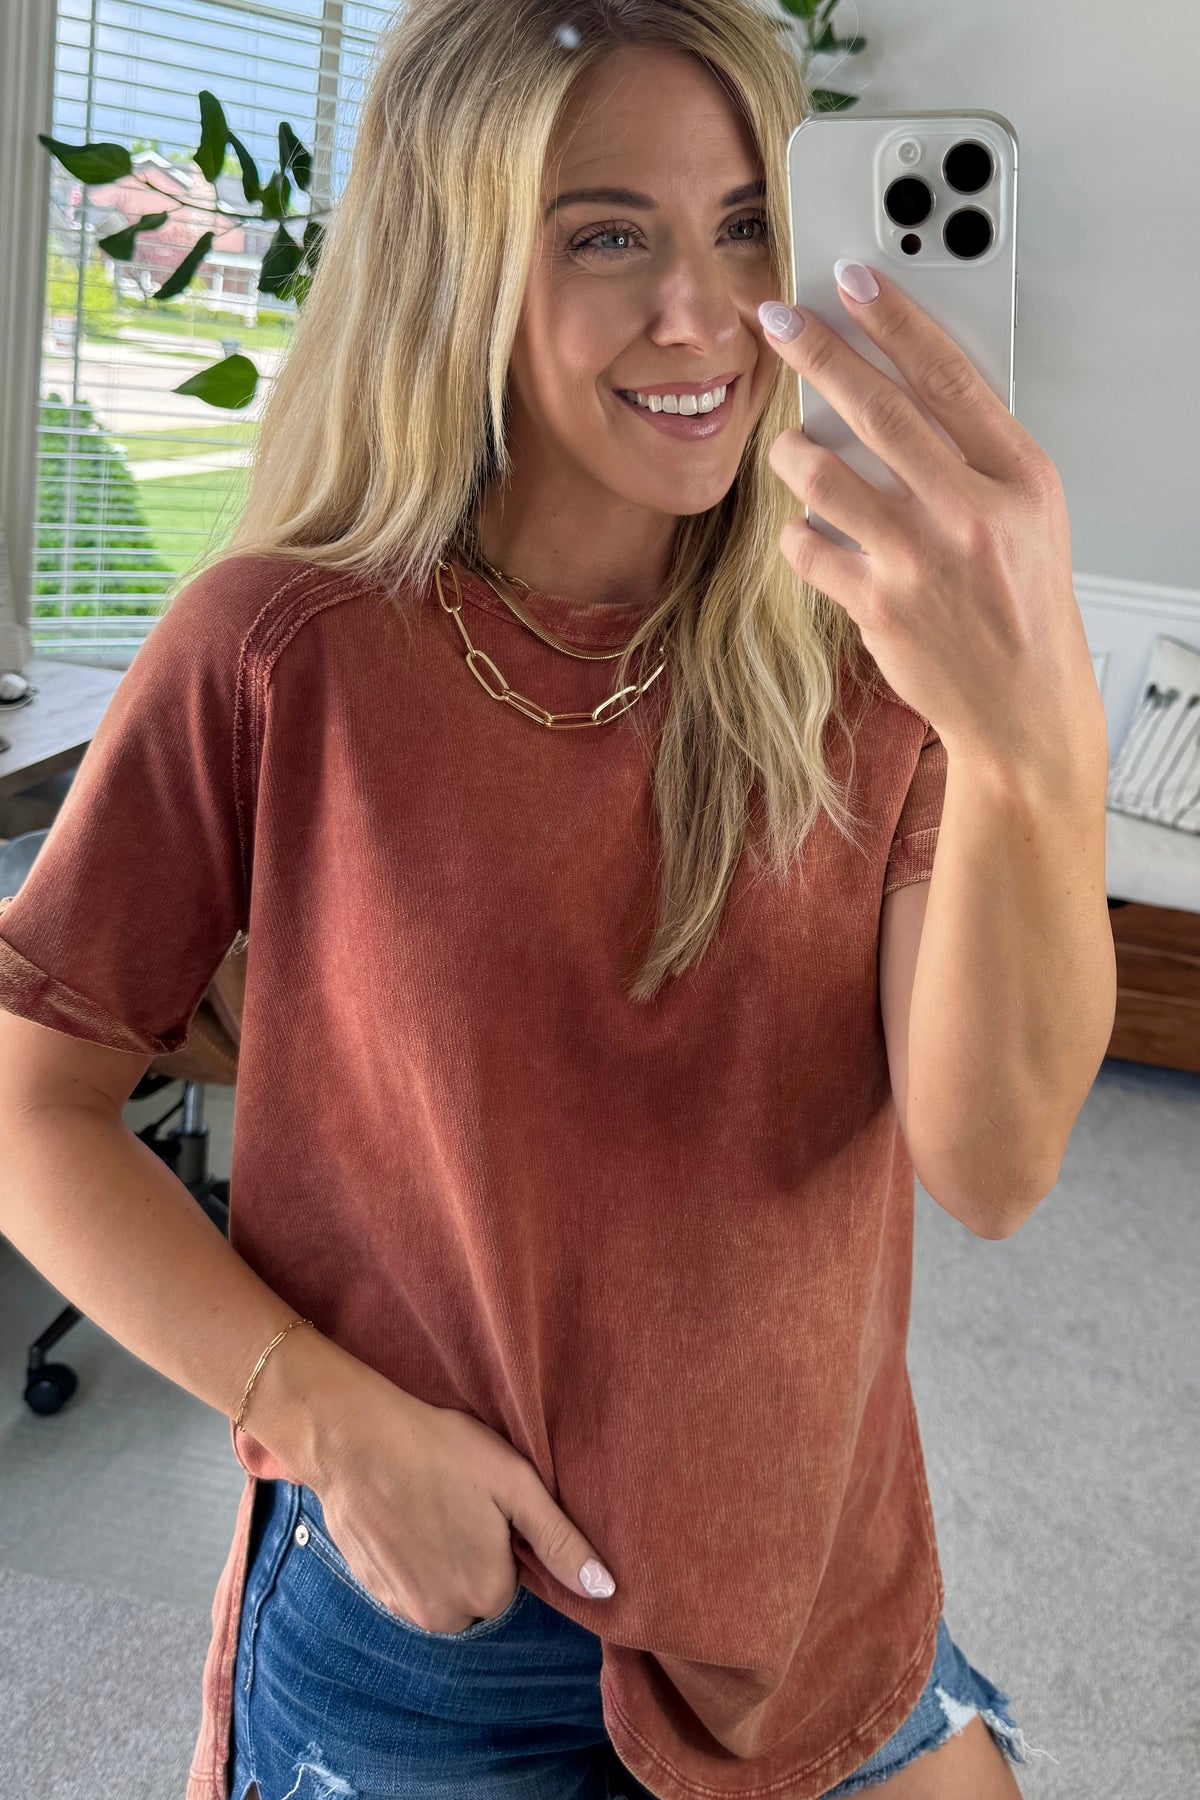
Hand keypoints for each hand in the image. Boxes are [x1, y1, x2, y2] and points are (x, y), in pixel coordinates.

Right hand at [310, 1368, 616, 1633]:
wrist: (355, 1439)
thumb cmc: (441, 1451)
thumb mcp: (516, 1484)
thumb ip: (561, 1542)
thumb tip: (607, 1590)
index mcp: (487, 1593)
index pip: (511, 1577)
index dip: (501, 1536)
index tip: (483, 1501)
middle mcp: (443, 1616)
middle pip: (475, 1588)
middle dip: (471, 1552)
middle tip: (456, 1498)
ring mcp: (400, 1606)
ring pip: (440, 1587)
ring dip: (438, 1556)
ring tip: (427, 1502)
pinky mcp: (369, 1588)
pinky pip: (405, 1581)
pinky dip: (406, 1555)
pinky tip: (401, 1512)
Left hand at [757, 266, 1105, 772]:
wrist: (1022, 703)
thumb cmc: (1022, 603)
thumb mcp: (1030, 514)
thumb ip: (976, 454)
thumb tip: (901, 390)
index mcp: (1017, 477)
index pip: (950, 375)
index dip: (895, 320)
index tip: (853, 281)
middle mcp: (970, 513)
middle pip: (878, 409)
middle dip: (818, 353)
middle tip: (777, 321)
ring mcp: (920, 561)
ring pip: (823, 476)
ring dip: (791, 452)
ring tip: (790, 449)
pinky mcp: (877, 606)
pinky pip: (807, 548)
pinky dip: (798, 535)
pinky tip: (809, 533)